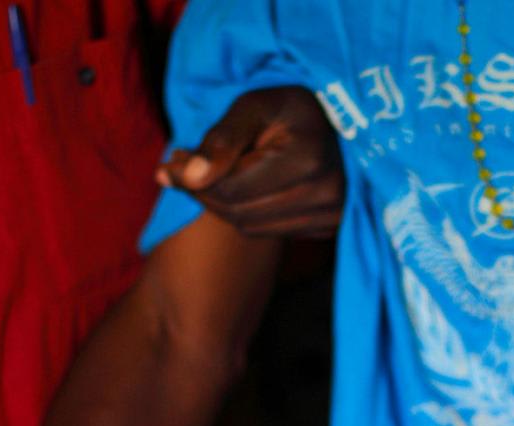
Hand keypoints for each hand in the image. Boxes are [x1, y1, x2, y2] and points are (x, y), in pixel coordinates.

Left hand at [156, 86, 343, 237]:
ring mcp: (331, 216)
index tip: (170, 162)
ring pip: (251, 227)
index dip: (192, 180)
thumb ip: (221, 140)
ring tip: (208, 175)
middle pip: (238, 213)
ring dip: (222, 205)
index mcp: (307, 161)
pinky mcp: (330, 227)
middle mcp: (324, 196)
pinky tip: (241, 187)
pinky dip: (246, 213)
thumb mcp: (254, 106)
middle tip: (182, 167)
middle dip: (203, 192)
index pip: (231, 190)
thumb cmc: (290, 106)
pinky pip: (270, 231)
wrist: (343, 118)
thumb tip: (188, 177)